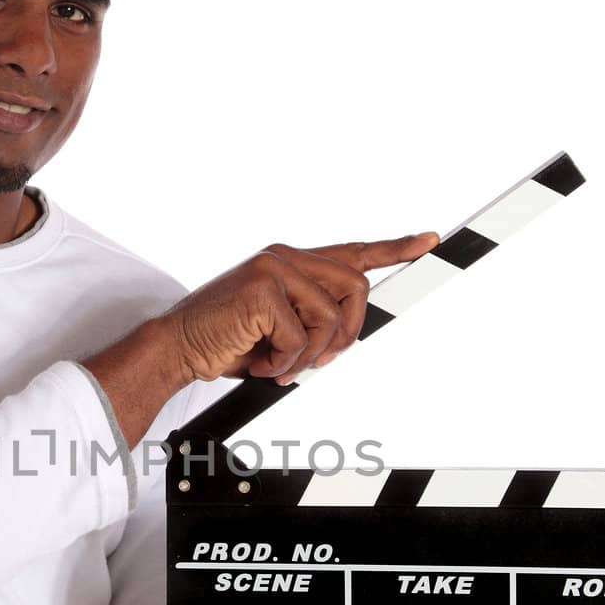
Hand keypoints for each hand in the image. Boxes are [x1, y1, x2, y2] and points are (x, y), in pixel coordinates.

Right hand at [161, 232, 439, 387]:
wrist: (178, 347)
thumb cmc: (224, 341)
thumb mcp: (278, 328)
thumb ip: (311, 320)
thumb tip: (344, 337)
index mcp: (291, 263)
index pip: (352, 252)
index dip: (394, 248)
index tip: (426, 240)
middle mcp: (285, 257)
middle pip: (355, 288)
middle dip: (346, 334)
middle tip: (320, 360)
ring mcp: (273, 269)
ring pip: (330, 318)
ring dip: (307, 355)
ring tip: (278, 363)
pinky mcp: (262, 289)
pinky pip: (300, 338)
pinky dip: (283, 363)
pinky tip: (261, 362)